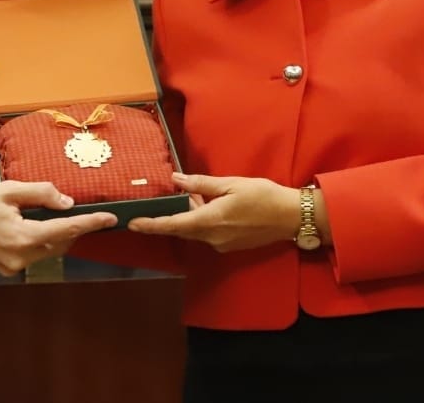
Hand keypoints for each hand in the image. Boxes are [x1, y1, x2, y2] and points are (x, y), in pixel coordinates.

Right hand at [0, 181, 115, 275]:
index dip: (89, 223)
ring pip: (48, 251)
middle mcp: (21, 258)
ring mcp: (13, 267)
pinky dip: (43, 242)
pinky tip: (41, 227)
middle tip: (88, 213)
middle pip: (59, 244)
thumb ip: (40, 194)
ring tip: (64, 218)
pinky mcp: (6, 269)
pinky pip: (34, 255)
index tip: (110, 218)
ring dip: (59, 236)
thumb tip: (67, 203)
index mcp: (22, 237)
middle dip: (75, 229)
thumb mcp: (8, 190)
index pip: (65, 230)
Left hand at [127, 173, 312, 253]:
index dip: (151, 224)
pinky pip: (208, 233)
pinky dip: (203, 220)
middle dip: (169, 216)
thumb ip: (201, 184)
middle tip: (161, 202)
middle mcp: (212, 237)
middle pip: (181, 229)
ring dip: (190, 215)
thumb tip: (176, 179)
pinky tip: (210, 205)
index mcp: (210, 220)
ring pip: (195, 230)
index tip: (132, 224)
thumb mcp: (231, 184)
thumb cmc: (263, 195)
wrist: (291, 217)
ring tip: (196, 196)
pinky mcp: (230, 245)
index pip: (172, 225)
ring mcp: (221, 244)